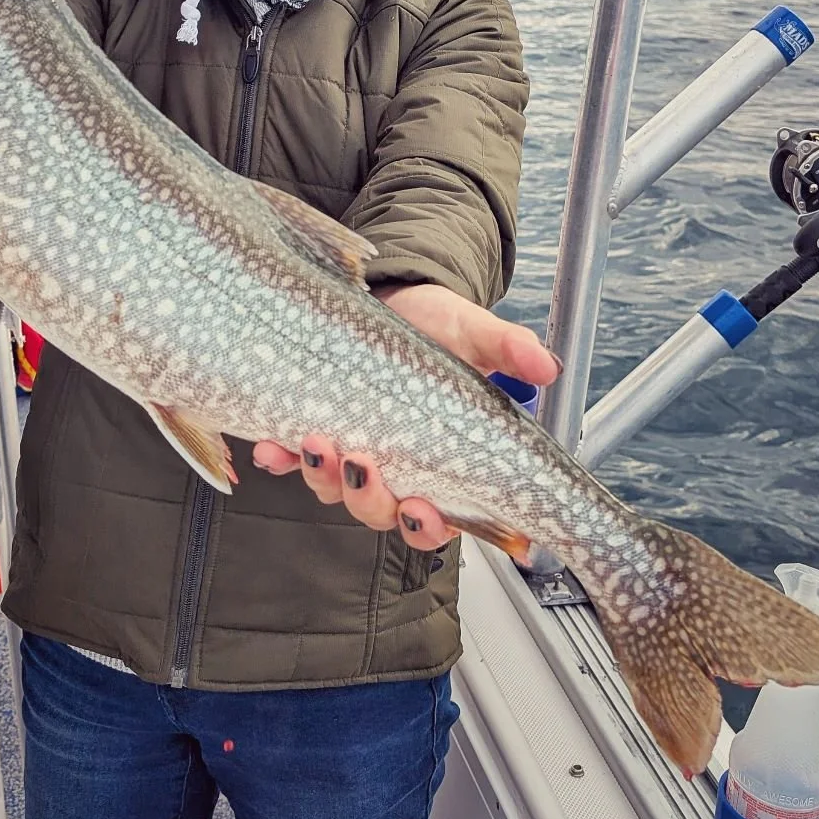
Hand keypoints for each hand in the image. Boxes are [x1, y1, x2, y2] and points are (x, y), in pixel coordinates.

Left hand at [252, 282, 558, 549]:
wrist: (394, 293)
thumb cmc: (439, 324)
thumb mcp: (476, 333)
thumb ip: (509, 349)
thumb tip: (546, 366)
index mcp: (441, 463)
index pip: (438, 518)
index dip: (428, 526)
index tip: (422, 508)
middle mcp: (395, 468)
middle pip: (380, 512)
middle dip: (368, 498)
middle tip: (361, 463)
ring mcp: (352, 450)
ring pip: (334, 491)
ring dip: (322, 477)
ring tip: (316, 442)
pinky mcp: (313, 426)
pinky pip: (292, 457)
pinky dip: (280, 456)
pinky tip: (272, 446)